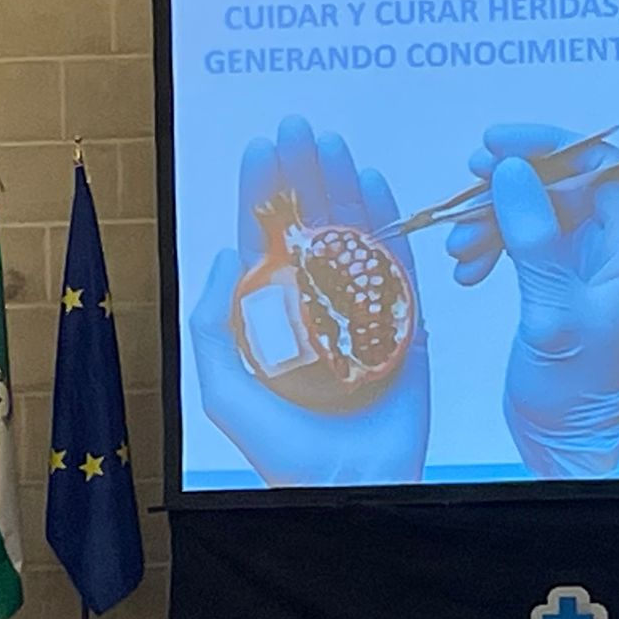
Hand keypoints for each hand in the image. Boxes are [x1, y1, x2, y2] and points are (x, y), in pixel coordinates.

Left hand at [188, 115, 429, 486]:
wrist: (347, 489)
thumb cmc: (283, 452)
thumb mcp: (225, 390)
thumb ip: (215, 325)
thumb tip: (222, 254)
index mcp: (276, 314)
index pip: (266, 238)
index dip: (263, 191)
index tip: (263, 148)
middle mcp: (318, 304)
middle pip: (311, 223)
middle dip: (305, 173)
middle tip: (300, 128)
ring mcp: (362, 311)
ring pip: (353, 233)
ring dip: (343, 185)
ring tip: (333, 143)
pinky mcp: (403, 324)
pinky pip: (398, 264)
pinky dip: (391, 222)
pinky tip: (376, 184)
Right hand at [445, 124, 618, 476]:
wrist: (565, 444)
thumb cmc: (572, 392)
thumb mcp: (551, 314)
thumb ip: (534, 241)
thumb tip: (512, 172)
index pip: (599, 170)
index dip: (550, 146)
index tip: (497, 144)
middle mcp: (611, 255)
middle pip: (562, 185)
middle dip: (512, 181)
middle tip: (466, 180)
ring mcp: (583, 270)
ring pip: (536, 212)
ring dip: (492, 219)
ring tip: (458, 249)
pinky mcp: (555, 287)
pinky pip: (523, 244)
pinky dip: (491, 246)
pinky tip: (466, 270)